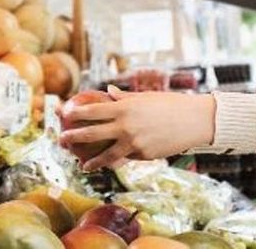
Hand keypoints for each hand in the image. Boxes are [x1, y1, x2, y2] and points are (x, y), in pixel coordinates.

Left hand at [60, 86, 215, 171]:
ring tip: (82, 165)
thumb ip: (122, 98)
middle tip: (62, 140)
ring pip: (107, 156)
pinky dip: (116, 161)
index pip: (92, 110)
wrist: (192, 121)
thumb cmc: (168, 104)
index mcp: (124, 108)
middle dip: (74, 138)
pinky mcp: (143, 155)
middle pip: (93, 134)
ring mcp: (134, 143)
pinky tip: (108, 164)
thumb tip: (107, 91)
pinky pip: (126, 158)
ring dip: (92, 161)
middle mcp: (126, 127)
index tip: (63, 114)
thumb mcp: (144, 97)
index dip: (76, 113)